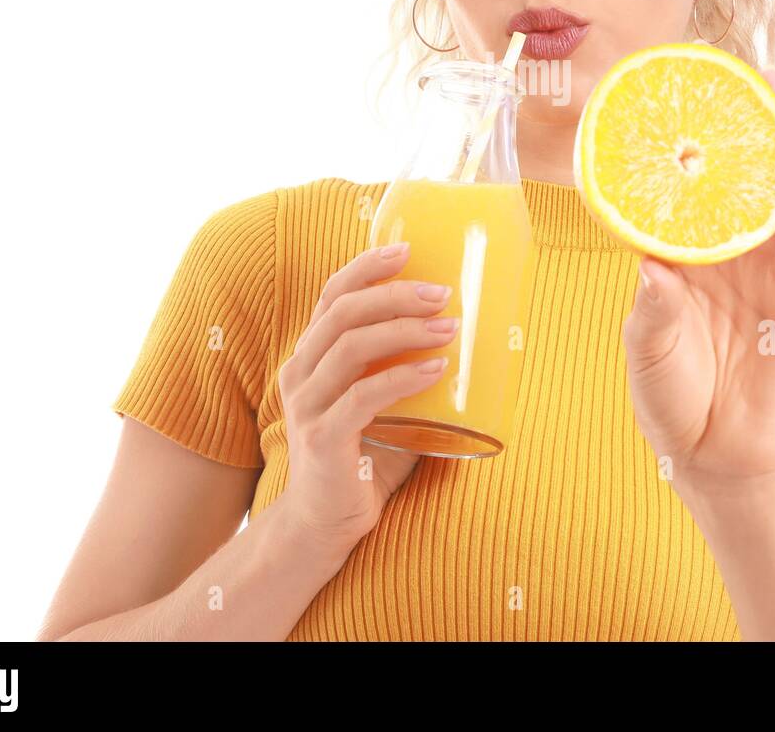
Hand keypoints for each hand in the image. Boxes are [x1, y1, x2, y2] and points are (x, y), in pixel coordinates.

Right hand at [275, 243, 455, 553]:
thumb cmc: (360, 458)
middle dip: (396, 294)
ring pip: (352, 347)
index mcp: (310, 357)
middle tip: (443, 293)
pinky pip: (363, 396)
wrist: (322, 525)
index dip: (367, 267)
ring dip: (405, 330)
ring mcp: (307, 406)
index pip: (332, 296)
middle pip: (343, 313)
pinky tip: (437, 369)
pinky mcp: (322, 438)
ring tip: (449, 327)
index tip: (407, 249)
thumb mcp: (380, 404)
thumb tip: (474, 343)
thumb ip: (407, 374)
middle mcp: (301, 373)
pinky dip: (403, 377)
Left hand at [621, 68, 774, 491]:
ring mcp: (767, 272)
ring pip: (772, 199)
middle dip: (736, 129)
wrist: (712, 453)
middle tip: (737, 71)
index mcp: (683, 259)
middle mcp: (726, 256)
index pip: (680, 194)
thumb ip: (653, 311)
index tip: (671, 99)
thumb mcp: (647, 350)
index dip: (677, 150)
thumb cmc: (669, 396)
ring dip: (774, 147)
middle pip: (733, 182)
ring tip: (773, 93)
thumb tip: (651, 267)